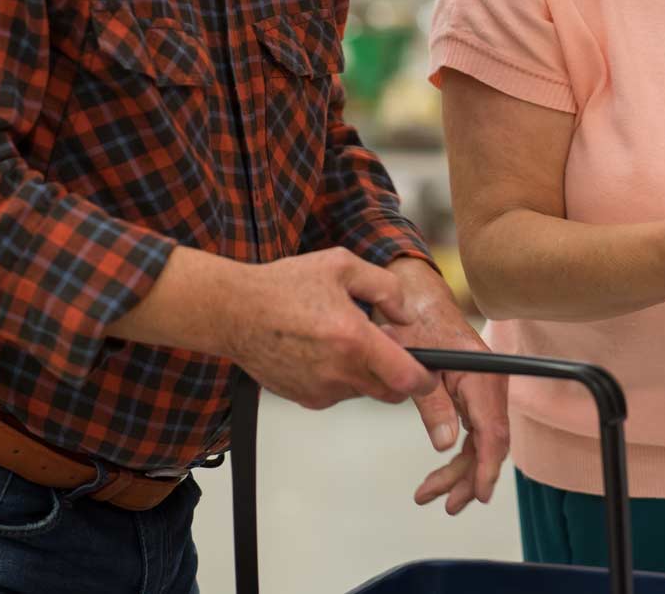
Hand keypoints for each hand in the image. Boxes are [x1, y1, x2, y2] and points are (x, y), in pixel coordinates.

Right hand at [223, 248, 437, 409]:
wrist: (234, 312)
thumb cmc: (283, 285)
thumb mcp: (341, 266)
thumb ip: (384, 287)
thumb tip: (405, 315)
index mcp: (354, 340)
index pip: (406, 377)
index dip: (425, 379)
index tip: (430, 371)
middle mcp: (339, 372)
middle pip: (390, 392)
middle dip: (399, 376)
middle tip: (389, 348)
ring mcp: (321, 389)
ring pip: (364, 391)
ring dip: (367, 373)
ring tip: (345, 339)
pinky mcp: (306, 398)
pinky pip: (338, 392)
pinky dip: (342, 377)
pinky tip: (324, 350)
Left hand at [380, 258, 510, 514]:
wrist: (415, 295)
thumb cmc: (415, 320)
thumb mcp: (414, 360)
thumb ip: (432, 402)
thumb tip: (445, 444)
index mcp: (480, 373)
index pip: (492, 429)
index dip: (486, 466)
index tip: (477, 493)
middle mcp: (489, 384)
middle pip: (488, 442)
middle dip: (467, 476)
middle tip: (444, 503)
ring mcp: (482, 390)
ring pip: (480, 442)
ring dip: (460, 471)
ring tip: (431, 494)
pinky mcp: (472, 394)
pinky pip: (472, 431)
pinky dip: (458, 454)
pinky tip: (440, 474)